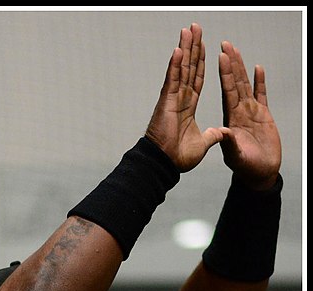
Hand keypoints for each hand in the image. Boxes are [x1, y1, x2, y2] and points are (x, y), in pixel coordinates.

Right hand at [145, 23, 229, 172]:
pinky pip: (172, 80)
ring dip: (185, 48)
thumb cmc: (178, 158)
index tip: (204, 46)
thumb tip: (223, 132)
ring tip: (189, 30)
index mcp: (189, 107)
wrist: (166, 164)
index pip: (197, 79)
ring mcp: (173, 98)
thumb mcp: (203, 144)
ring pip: (181, 68)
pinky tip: (178, 49)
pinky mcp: (166, 102)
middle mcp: (181, 98)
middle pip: (189, 67)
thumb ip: (213, 135)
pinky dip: (175, 65)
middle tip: (195, 28)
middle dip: (193, 47)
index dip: (201, 62)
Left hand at [218, 41, 281, 189]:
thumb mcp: (235, 157)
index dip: (223, 75)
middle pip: (234, 83)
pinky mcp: (263, 116)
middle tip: (225, 45)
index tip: (218, 57)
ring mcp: (250, 113)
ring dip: (241, 68)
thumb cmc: (245, 169)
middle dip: (230, 64)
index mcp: (230, 120)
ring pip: (245, 85)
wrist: (259, 175)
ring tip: (236, 51)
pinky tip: (258, 69)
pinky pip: (261, 95)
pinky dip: (260, 82)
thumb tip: (224, 132)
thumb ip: (230, 144)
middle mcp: (238, 113)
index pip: (226, 92)